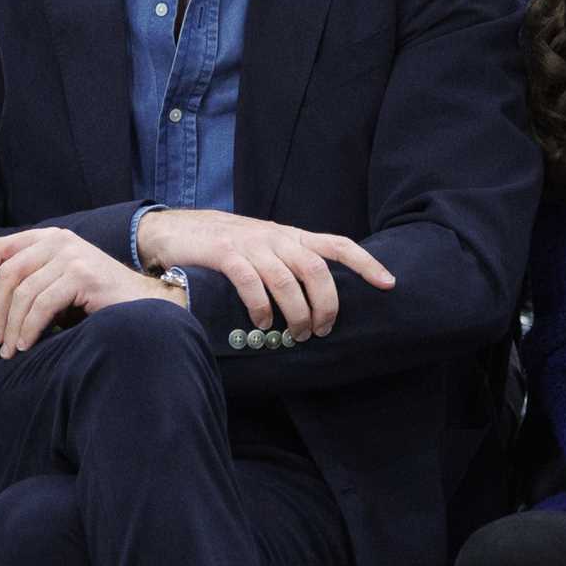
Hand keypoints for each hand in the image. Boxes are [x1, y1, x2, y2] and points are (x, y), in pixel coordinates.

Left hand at [0, 227, 184, 358]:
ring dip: (12, 327)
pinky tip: (28, 344)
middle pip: (8, 272)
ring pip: (23, 293)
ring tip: (12, 350)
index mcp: (50, 237)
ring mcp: (72, 255)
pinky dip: (29, 329)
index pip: (0, 246)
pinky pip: (42, 305)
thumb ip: (21, 287)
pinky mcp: (82, 274)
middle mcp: (59, 240)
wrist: (143, 302)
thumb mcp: (53, 288)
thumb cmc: (97, 298)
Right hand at [136, 208, 394, 340]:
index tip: (389, 284)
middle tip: (322, 330)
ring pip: (287, 279)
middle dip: (327, 303)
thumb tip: (321, 297)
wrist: (177, 230)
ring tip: (297, 335)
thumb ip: (291, 264)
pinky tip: (262, 324)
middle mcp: (277, 237)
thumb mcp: (267, 248)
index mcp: (292, 236)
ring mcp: (251, 244)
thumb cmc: (228, 246)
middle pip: (317, 269)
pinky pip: (251, 282)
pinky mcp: (224, 254)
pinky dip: (261, 307)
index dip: (366, 262)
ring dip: (296, 313)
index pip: (338, 244)